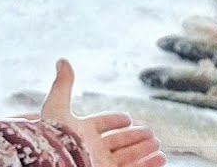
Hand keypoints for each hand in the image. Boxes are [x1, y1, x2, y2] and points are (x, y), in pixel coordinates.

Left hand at [41, 59, 165, 166]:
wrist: (56, 163)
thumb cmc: (54, 137)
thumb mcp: (57, 106)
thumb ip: (63, 85)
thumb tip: (62, 60)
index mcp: (81, 132)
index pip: (101, 125)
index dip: (114, 120)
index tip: (127, 118)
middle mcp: (92, 149)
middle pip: (118, 141)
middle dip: (135, 137)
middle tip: (150, 131)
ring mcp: (102, 163)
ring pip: (128, 156)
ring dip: (145, 149)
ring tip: (158, 143)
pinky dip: (148, 164)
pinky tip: (161, 158)